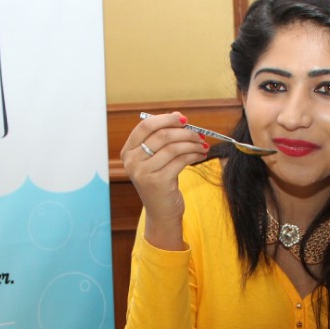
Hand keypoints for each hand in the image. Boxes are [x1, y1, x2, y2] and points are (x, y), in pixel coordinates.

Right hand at [120, 112, 207, 249]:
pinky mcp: (158, 182)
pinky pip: (180, 160)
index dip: (166, 118)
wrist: (161, 212)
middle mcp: (132, 162)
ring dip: (192, 143)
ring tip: (202, 144)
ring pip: (173, 147)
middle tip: (199, 134)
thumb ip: (162, 138)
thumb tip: (179, 116)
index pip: (145, 126)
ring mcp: (143, 173)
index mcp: (127, 152)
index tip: (183, 119)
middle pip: (162, 135)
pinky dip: (193, 154)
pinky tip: (200, 154)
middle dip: (184, 132)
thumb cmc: (160, 182)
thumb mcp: (155, 159)